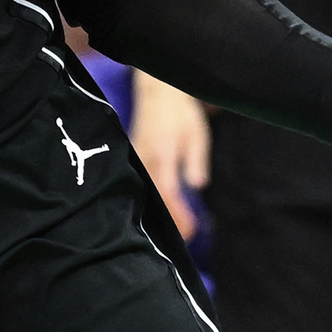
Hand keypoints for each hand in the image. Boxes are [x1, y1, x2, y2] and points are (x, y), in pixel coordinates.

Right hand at [129, 74, 209, 239]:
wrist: (157, 93)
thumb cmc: (179, 113)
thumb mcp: (196, 134)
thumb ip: (195, 160)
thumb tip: (197, 185)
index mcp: (162, 153)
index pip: (168, 191)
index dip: (178, 213)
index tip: (191, 230)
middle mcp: (146, 160)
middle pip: (156, 199)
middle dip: (172, 221)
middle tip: (187, 239)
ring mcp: (137, 161)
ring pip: (148, 194)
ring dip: (163, 214)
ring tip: (179, 231)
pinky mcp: (134, 160)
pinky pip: (143, 186)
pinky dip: (155, 201)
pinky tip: (164, 212)